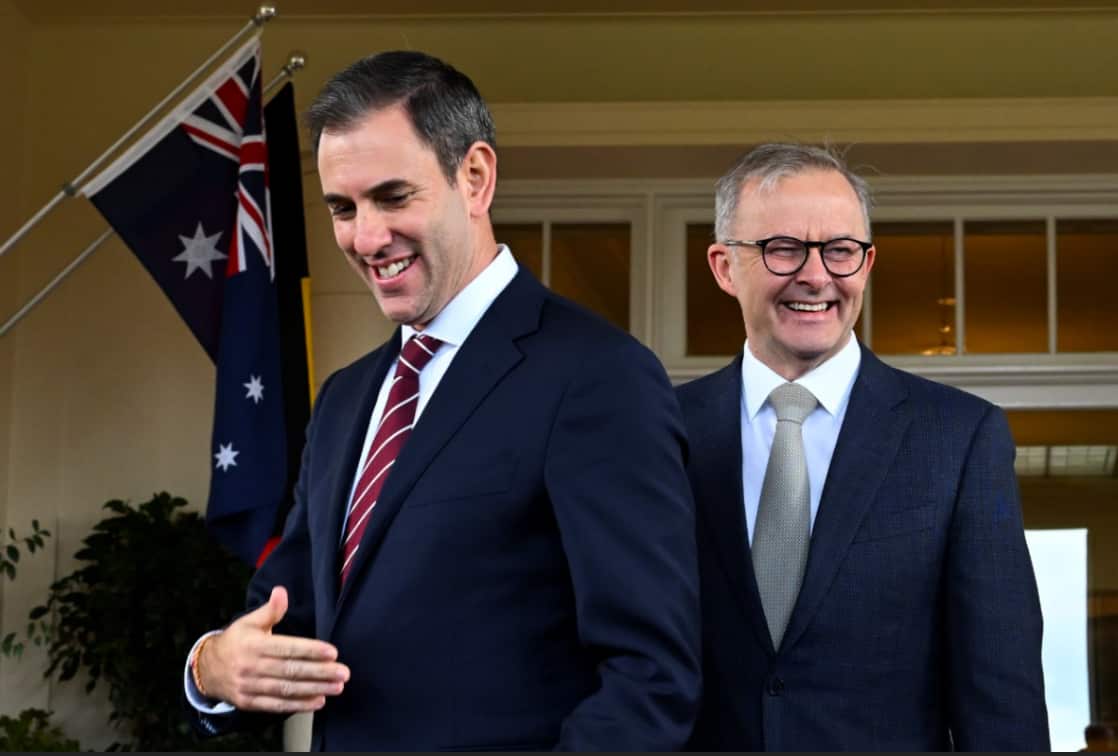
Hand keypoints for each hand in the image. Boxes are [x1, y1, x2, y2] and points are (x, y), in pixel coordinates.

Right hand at [197, 586, 348, 711]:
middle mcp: (252, 667)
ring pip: (286, 689)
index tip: (332, 652)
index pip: (287, 648)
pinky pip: (276, 705)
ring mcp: (250, 687)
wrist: (206, 669)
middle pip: (291, 671)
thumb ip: (270, 610)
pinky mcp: (249, 703)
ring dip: (314, 689)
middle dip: (319, 673)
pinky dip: (298, 705)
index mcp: (254, 645)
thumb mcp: (249, 622)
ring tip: (337, 687)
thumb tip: (282, 591)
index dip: (310, 650)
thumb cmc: (235, 641)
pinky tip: (318, 701)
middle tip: (343, 673)